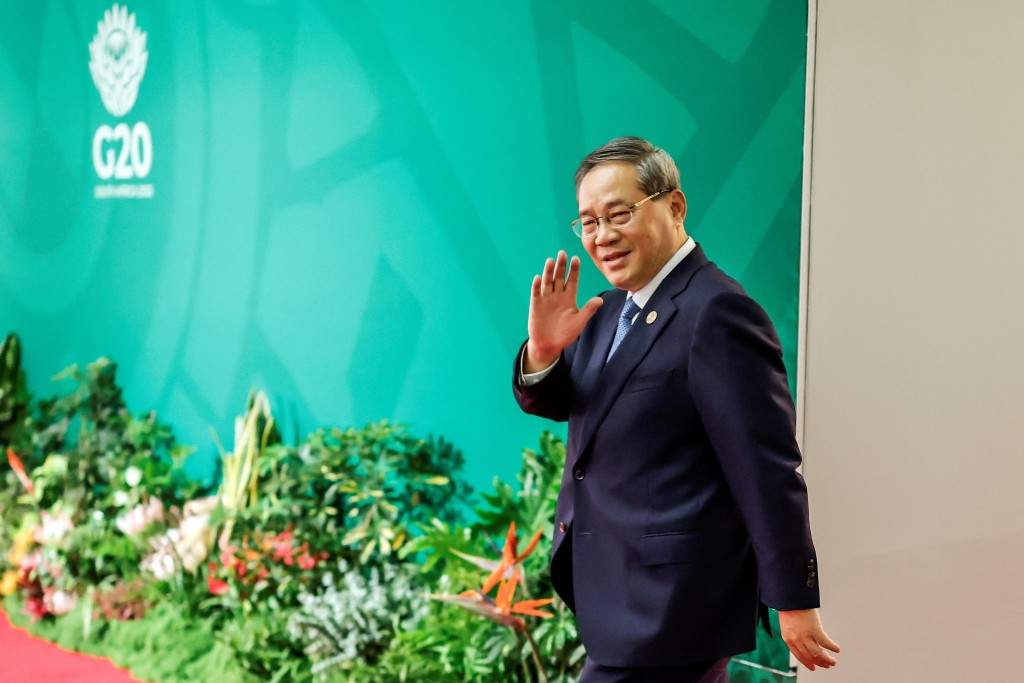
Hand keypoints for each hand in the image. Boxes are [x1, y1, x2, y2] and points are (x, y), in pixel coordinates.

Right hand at [524, 251, 602, 371]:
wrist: (549, 344)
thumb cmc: (565, 333)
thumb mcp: (579, 321)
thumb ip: (588, 310)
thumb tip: (600, 300)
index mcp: (569, 298)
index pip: (572, 280)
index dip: (574, 270)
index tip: (576, 258)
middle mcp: (557, 295)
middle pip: (559, 277)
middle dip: (561, 266)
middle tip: (562, 253)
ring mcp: (546, 299)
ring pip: (548, 282)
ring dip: (548, 272)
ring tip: (550, 261)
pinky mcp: (536, 305)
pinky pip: (536, 293)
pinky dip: (537, 286)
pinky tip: (538, 278)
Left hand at [778, 608, 840, 670]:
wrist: (789, 598)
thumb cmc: (788, 608)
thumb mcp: (787, 625)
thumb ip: (794, 635)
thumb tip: (803, 643)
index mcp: (788, 638)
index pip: (799, 656)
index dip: (807, 663)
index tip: (814, 667)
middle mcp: (796, 639)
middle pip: (810, 656)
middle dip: (820, 663)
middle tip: (827, 665)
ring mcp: (805, 636)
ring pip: (818, 654)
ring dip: (827, 659)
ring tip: (833, 661)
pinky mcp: (815, 630)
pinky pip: (825, 642)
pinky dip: (832, 647)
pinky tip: (836, 649)